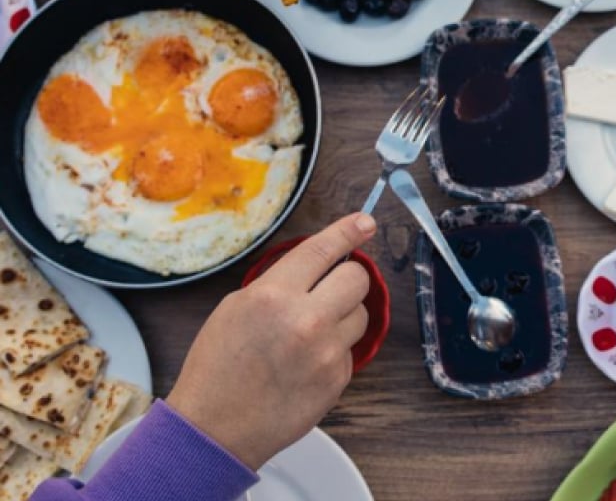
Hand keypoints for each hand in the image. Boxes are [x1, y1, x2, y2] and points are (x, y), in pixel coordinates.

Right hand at [166, 214, 374, 468]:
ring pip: (361, 313)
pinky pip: (351, 349)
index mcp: (274, 296)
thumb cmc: (218, 368)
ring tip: (311, 333)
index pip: (322, 250)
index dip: (348, 231)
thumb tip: (317, 266)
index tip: (365, 222)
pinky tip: (307, 362)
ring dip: (343, 315)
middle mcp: (306, 320)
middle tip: (332, 287)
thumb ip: (279, 283)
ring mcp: (327, 352)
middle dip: (347, 278)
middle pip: (357, 278)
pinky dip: (336, 349)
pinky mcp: (338, 379)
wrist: (215, 429)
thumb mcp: (236, 307)